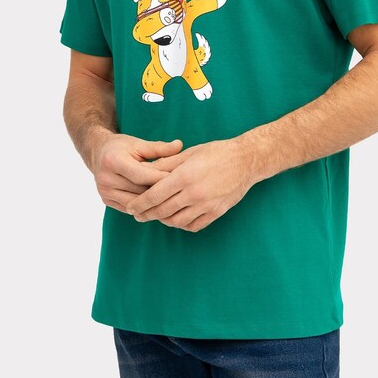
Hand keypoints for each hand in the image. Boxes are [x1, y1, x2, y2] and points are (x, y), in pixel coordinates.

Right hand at [91, 130, 183, 213]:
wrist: (98, 152)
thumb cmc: (121, 146)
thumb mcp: (138, 143)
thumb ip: (159, 148)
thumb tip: (180, 145)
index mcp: (113, 161)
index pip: (142, 175)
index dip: (161, 178)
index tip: (179, 180)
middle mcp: (106, 178)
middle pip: (139, 190)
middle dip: (160, 192)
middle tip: (180, 193)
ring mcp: (105, 192)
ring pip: (136, 203)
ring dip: (153, 202)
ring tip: (172, 200)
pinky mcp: (106, 200)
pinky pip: (129, 208)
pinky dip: (144, 206)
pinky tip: (158, 204)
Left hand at [125, 139, 253, 232]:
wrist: (246, 160)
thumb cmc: (217, 152)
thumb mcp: (189, 153)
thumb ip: (167, 164)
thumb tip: (146, 170)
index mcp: (184, 177)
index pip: (154, 195)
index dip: (140, 203)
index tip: (131, 208)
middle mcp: (193, 194)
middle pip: (162, 210)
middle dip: (147, 214)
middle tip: (138, 215)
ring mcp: (206, 205)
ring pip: (176, 221)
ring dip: (163, 220)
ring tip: (157, 216)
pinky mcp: (216, 212)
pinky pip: (194, 225)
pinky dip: (182, 224)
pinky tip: (177, 219)